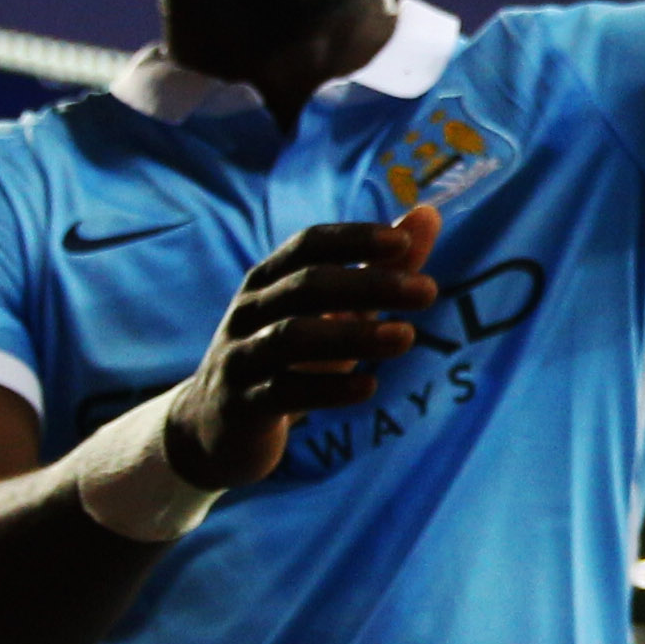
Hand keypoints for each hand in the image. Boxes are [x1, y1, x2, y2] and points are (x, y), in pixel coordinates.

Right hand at [166, 208, 443, 484]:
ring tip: (406, 337)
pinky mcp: (242, 406)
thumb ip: (379, 269)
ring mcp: (240, 358)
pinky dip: (328, 388)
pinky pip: (283, 392)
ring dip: (353, 335)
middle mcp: (249, 312)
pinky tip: (369, 387)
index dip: (352, 239)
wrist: (216, 430)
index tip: (402, 242)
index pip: (307, 245)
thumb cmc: (285, 360)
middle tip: (428, 291)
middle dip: (369, 284)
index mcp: (267, 281)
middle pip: (305, 286)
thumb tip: (428, 213)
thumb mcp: (331, 313)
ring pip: (291, 338)